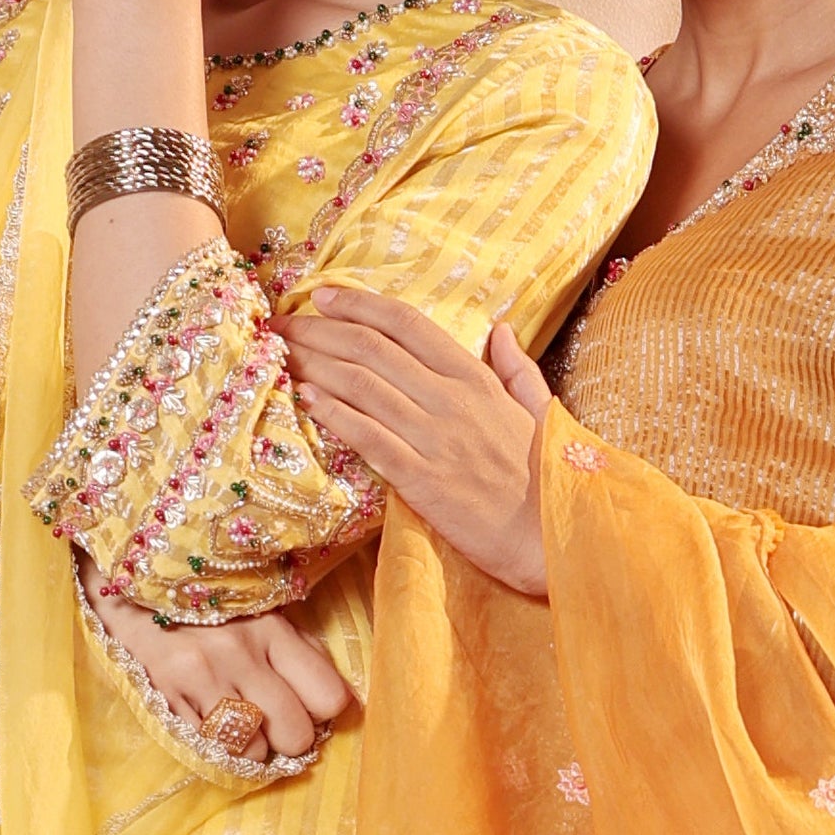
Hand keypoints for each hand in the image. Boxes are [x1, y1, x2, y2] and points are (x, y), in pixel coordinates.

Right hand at [86, 581, 356, 764]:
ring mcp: (201, 678)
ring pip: (253, 749)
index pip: (329, 697)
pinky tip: (211, 725)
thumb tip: (334, 698)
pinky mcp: (167, 698)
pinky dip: (217, 748)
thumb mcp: (260, 612)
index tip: (306, 705)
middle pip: (295, 733)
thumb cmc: (206, 607)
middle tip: (273, 726)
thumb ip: (299, 649)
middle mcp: (240, 653)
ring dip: (250, 746)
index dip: (321, 711)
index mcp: (272, 629)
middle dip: (289, 738)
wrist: (130, 595)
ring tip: (238, 723)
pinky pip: (211, 750)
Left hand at [291, 296, 553, 601]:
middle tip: (282, 326)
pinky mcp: (421, 481)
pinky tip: (308, 401)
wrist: (553, 538)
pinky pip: (368, 438)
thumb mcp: (540, 411)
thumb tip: (502, 330)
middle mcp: (451, 400)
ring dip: (315, 367)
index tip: (322, 296)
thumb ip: (517, 368)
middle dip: (320, 331)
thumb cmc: (549, 478)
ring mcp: (434, 439)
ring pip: (362, 387)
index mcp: (476, 379)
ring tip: (283, 358)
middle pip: (372, 349)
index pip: (408, 325)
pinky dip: (335, 415)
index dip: (360, 304)